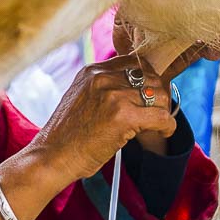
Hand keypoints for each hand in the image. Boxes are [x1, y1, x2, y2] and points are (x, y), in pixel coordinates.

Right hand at [0, 54, 183, 219]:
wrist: (51, 157)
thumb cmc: (67, 137)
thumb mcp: (81, 99)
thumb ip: (102, 89)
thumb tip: (132, 91)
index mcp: (93, 72)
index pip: (135, 63)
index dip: (148, 80)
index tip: (150, 97)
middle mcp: (103, 78)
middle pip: (151, 77)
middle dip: (158, 96)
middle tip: (157, 114)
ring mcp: (113, 95)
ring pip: (159, 95)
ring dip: (163, 111)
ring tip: (158, 125)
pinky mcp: (122, 116)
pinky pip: (161, 116)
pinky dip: (168, 126)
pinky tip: (164, 132)